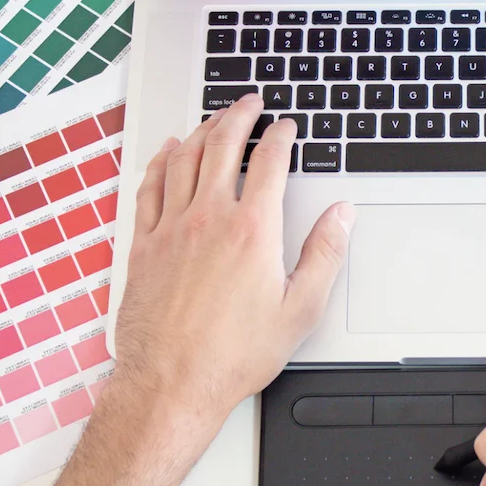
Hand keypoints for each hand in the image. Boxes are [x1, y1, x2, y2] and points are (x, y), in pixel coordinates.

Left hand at [105, 94, 353, 463]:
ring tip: (214, 118)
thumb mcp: (299, 310)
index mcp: (252, 231)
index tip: (286, 127)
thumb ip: (325, 255)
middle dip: (239, 116)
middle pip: (222, 145)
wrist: (171, 383)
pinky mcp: (144, 245)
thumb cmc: (233, 355)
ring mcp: (171, 229)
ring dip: (203, 130)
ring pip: (184, 159)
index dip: (280, 137)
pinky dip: (161, 161)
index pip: (268, 162)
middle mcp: (208, 219)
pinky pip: (150, 187)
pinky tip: (168, 152)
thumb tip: (341, 216)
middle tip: (250, 103)